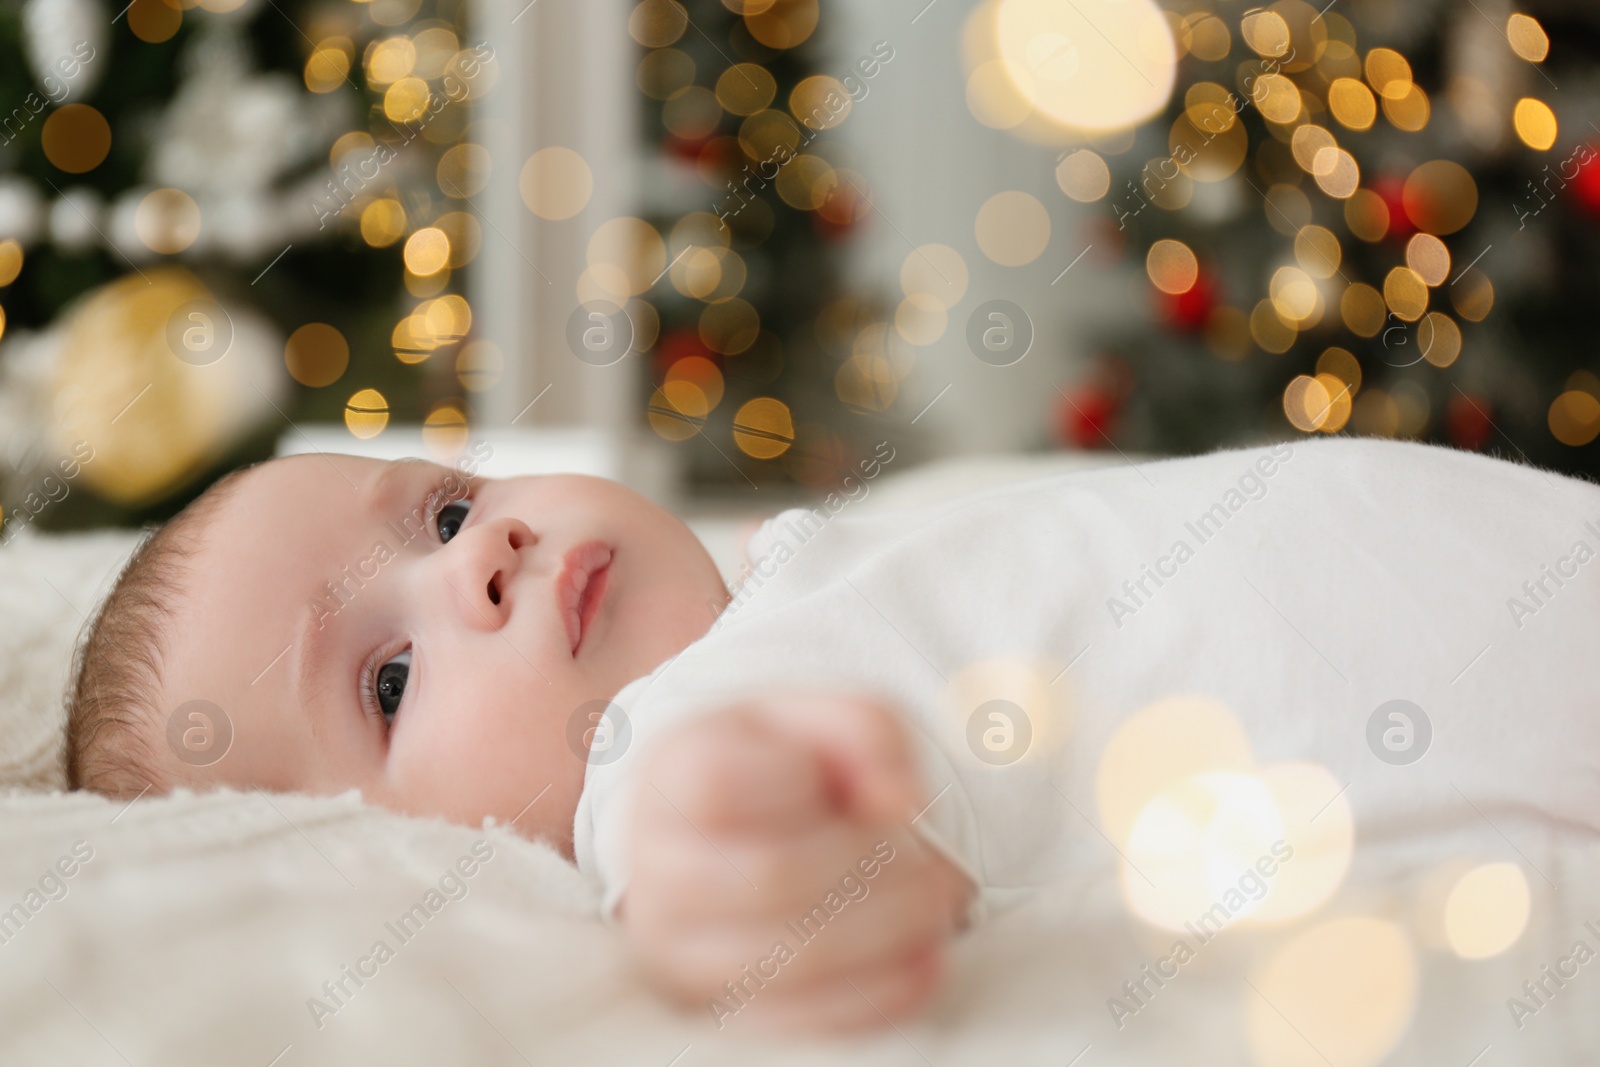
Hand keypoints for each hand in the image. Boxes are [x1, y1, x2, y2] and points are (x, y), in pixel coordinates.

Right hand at [620, 692, 973, 1032]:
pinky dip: (879, 995)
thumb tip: (900, 802)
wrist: (740, 826)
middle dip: (875, 872)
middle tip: (936, 863)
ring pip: (789, 961)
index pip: (723, 787)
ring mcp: (679, 947)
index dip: (807, 789)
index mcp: (672, 774)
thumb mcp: (824, 715)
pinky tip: (925, 960)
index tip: (860, 788)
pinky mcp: (720, 1008)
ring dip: (889, 935)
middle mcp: (657, 866)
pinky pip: (801, 1022)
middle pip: (771, 879)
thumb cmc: (784, 762)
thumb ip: (868, 732)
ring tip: (938, 904)